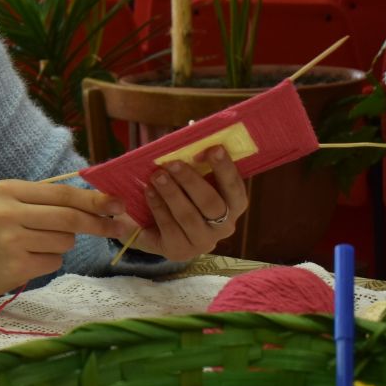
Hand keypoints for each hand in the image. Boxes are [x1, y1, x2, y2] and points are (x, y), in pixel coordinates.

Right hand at [0, 180, 121, 319]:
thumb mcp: (9, 207)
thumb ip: (45, 202)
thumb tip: (99, 202)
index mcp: (6, 190)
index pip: (61, 193)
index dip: (93, 199)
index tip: (118, 204)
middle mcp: (6, 212)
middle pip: (69, 217)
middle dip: (98, 223)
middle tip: (118, 227)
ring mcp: (10, 240)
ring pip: (65, 241)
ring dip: (61, 245)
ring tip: (34, 247)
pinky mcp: (16, 265)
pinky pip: (54, 261)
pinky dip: (49, 262)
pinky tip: (26, 261)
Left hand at [114, 146, 249, 260]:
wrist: (151, 229)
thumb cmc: (179, 197)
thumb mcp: (189, 181)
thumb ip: (196, 164)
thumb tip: (191, 133)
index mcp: (233, 207)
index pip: (235, 188)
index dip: (225, 169)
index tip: (213, 148)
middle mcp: (224, 227)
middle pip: (211, 203)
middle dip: (191, 181)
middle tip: (172, 163)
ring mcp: (203, 242)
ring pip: (189, 216)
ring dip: (171, 193)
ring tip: (156, 175)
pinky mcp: (180, 251)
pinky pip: (170, 227)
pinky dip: (158, 207)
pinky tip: (149, 192)